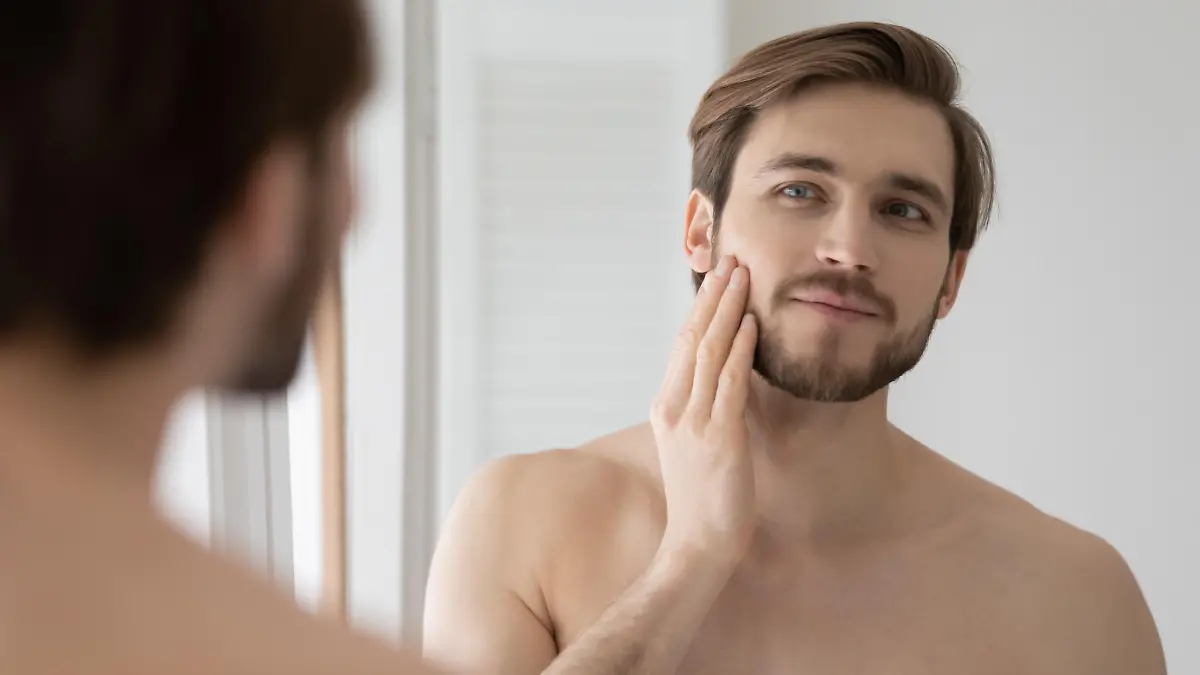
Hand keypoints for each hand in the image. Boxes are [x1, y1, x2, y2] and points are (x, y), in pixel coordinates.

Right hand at [650, 255, 757, 570]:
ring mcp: (694, 421)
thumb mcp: (692, 445)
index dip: (700, 308)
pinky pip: (729, 382)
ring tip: (743, 277)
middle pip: (692, 338)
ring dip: (728, 310)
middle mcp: (674, 407)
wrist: (698, 543)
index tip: (716, 279)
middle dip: (713, 296)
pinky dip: (740, 349)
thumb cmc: (701, 500)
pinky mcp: (719, 436)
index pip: (682, 346)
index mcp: (666, 407)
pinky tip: (752, 324)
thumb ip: (701, 410)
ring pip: (709, 351)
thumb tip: (724, 379)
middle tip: (730, 261)